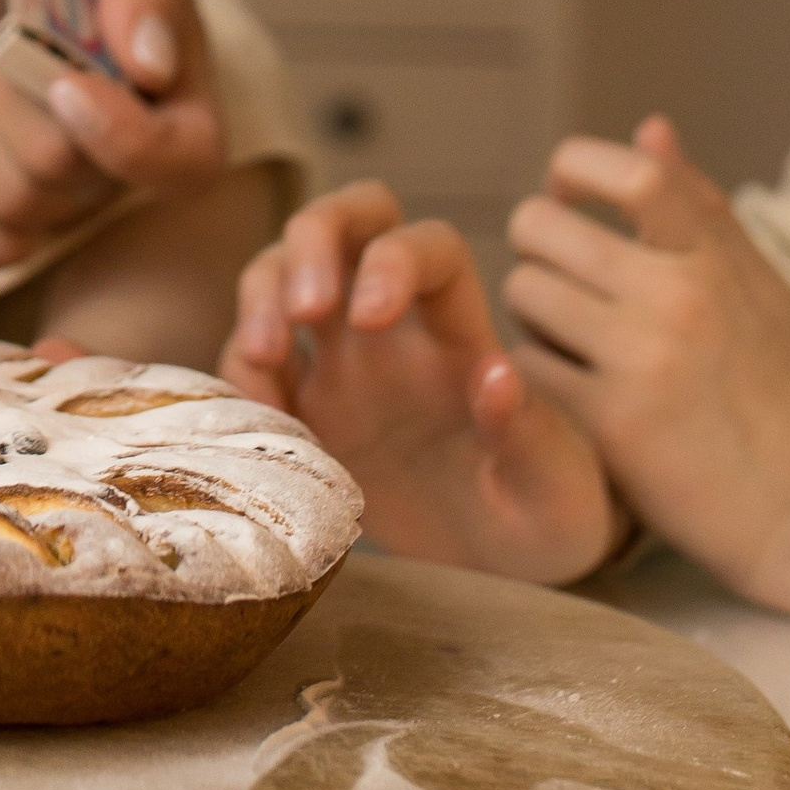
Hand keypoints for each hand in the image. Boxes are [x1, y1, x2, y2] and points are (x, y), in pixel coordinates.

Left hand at [0, 0, 225, 273]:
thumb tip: (155, 61)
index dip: (122, 138)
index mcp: (187, 106)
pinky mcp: (5, 208)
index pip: (181, 165)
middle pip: (64, 173)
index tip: (65, 82)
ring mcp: (69, 196)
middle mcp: (133, 166)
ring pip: (12, 201)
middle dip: (10, 95)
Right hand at [225, 183, 620, 585]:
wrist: (505, 568)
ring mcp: (342, 364)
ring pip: (285, 272)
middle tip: (301, 310)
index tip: (370, 318)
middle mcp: (397, 329)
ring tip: (261, 357)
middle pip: (348, 222)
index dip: (394, 260)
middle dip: (314, 239)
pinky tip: (249, 413)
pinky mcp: (304, 410)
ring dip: (262, 294)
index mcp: (461, 331)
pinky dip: (236, 370)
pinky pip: (252, 362)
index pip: (430, 247)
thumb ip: (527, 432)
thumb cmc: (545, 513)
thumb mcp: (554, 486)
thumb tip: (496, 374)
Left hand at [503, 117, 789, 613]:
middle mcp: (678, 298)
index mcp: (714, 259)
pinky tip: (567, 383)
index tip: (565, 189)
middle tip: (555, 272)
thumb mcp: (758, 287)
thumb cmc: (780, 389)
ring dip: (532, 309)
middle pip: (544, 226)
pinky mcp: (612, 420)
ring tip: (565, 331)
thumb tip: (648, 128)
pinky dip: (534, 369)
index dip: (576, 166)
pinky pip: (529, 363)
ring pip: (525, 291)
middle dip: (535, 244)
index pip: (633, 174)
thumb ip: (700, 208)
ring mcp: (643, 359)